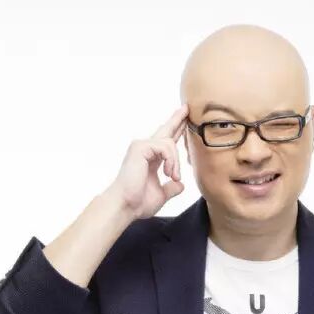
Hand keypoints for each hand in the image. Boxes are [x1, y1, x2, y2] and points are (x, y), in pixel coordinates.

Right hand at [106, 103, 188, 219]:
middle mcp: (145, 149)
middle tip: (187, 107)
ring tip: (173, 176)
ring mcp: (141, 146)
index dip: (176, 131)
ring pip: (169, 143)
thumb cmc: (138, 202)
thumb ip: (171, 188)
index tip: (185, 121)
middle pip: (165, 130)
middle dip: (177, 119)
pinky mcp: (140, 147)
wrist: (126, 206)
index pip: (166, 142)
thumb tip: (180, 185)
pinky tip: (169, 173)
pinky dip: (171, 161)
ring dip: (176, 162)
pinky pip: (165, 147)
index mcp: (150, 158)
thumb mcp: (161, 194)